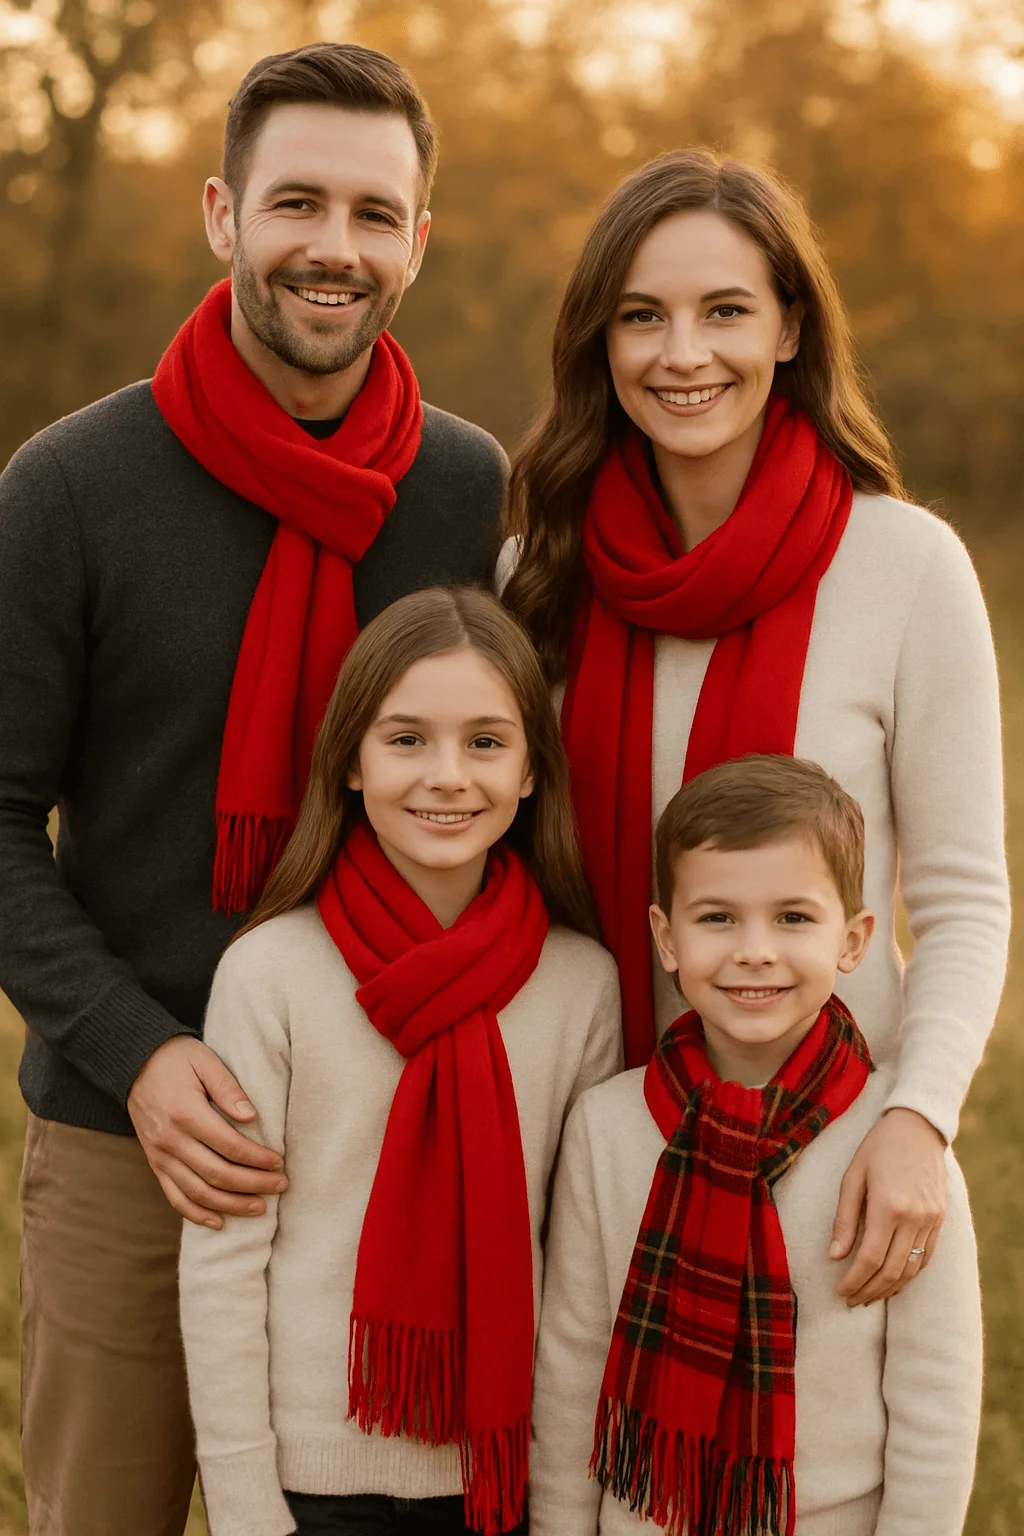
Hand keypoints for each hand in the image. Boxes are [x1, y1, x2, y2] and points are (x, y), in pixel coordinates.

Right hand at [127, 1034, 286, 1229]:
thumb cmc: (177, 1059)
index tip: (279, 1163)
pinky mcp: (155, 1164)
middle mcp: (171, 1140)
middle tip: (281, 1186)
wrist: (135, 1064)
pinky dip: (197, 1214)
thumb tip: (252, 1117)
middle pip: (217, 1174)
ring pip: (198, 1193)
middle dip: (253, 1185)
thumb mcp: (205, 1061)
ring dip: (231, 1204)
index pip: (229, 1146)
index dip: (257, 1159)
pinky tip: (219, 1221)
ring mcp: (160, 1156)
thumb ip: (228, 1088)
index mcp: (186, 1113)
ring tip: (259, 1207)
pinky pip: (174, 1197)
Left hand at [829, 1107, 946, 1305]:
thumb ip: (844, 1218)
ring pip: (911, 1270)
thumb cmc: (878, 1148)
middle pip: (892, 1271)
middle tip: (850, 1300)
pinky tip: (894, 1281)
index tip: (839, 1291)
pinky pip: (927, 1258)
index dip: (854, 1280)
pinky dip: (910, 1275)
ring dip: (890, 1288)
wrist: (917, 1127)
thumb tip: (834, 1256)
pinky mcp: (940, 1220)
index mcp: (888, 1207)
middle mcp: (914, 1218)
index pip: (870, 1259)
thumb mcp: (852, 1177)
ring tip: (869, 1296)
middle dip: (869, 1291)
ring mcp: (931, 1220)